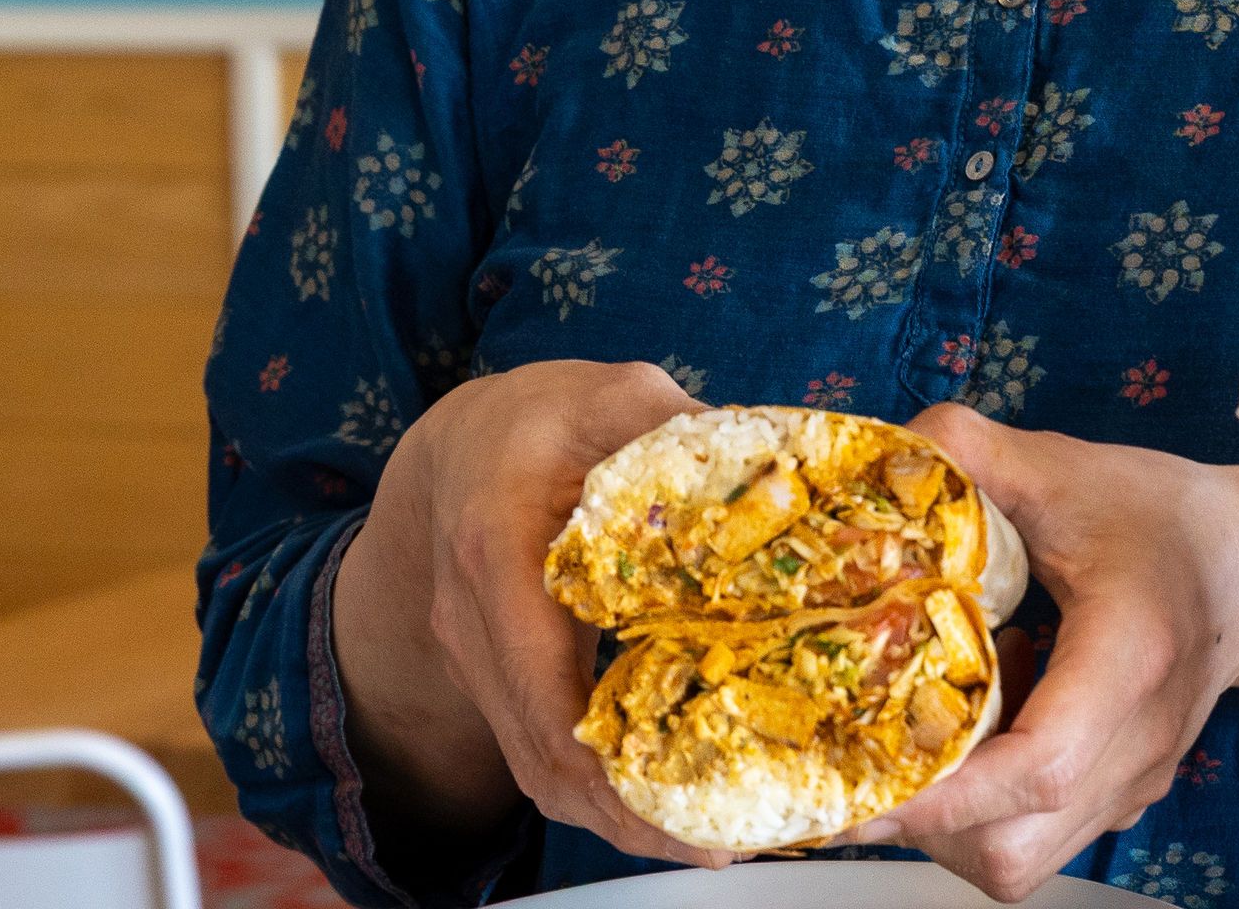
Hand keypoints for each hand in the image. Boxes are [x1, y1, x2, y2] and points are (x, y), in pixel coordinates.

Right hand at [331, 358, 733, 870]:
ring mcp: (474, 659)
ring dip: (614, 815)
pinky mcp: (494, 680)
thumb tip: (782, 474)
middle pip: (539, 755)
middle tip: (724, 840)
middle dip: (627, 817)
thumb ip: (683, 430)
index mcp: (497, 550)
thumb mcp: (612, 396)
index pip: (541, 685)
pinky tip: (665, 795)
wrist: (456, 445)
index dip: (608, 763)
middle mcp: (471, 621)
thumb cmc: (540, 417)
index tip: (688, 804)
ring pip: (534, 769)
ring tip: (708, 835)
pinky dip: (597, 787)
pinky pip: (538, 750)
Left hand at [845, 403, 1238, 902]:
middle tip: (874, 748)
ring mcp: (1133, 779)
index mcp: (1128, 657)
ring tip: (941, 722)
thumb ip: (967, 452)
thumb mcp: (1061, 468)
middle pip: (1014, 846)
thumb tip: (884, 457)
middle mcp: (1137, 741)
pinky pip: (1038, 836)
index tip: (867, 786)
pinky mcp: (1121, 794)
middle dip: (923, 820)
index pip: (1041, 765)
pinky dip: (985, 805)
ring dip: (950, 816)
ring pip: (1019, 858)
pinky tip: (987, 720)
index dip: (945, 793)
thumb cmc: (1162, 517)